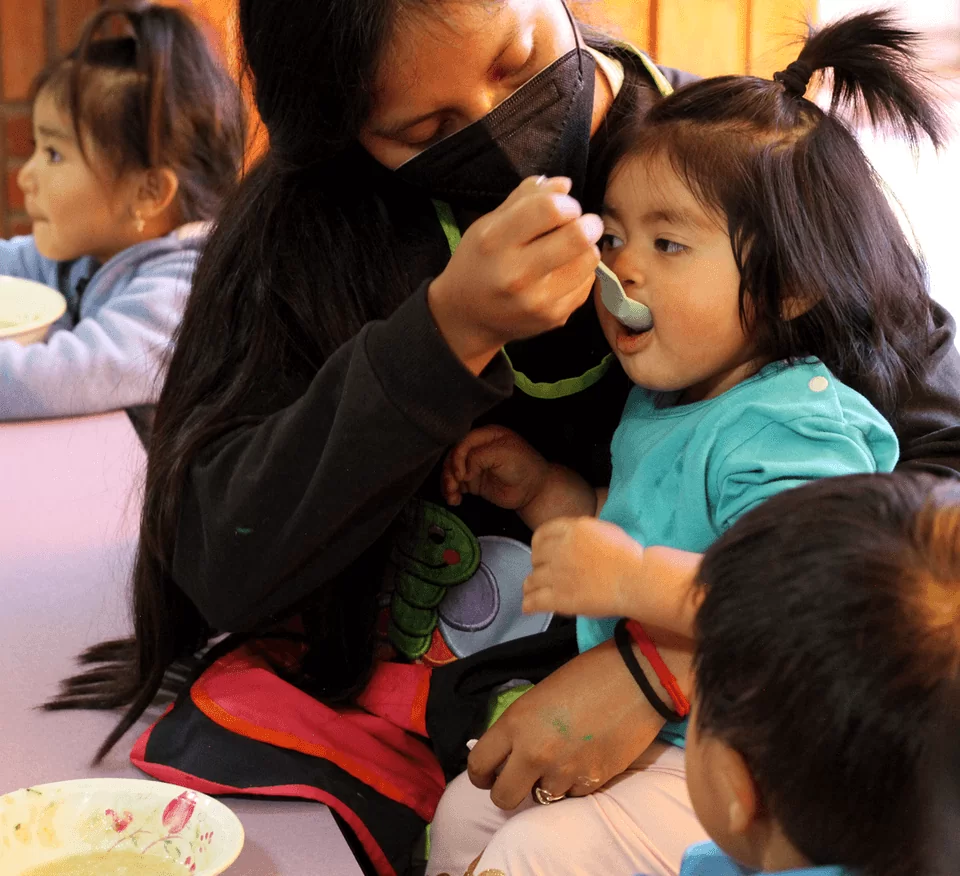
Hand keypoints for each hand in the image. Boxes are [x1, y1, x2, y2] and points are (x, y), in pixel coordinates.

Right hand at [428, 176, 602, 370]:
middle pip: (577, 236)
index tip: (564, 207)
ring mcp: (537, 301)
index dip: (566, 203)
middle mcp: (515, 274)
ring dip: (586, 248)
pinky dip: (581, 272)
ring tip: (571, 249)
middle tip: (584, 223)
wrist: (468, 316)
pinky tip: (563, 272)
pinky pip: (588, 283)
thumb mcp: (488, 224)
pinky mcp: (554, 318)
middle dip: (588, 223)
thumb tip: (564, 185)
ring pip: (589, 259)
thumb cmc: (480, 262)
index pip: (548, 209)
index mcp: (495, 242)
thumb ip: (525, 199)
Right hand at [442, 425, 549, 510]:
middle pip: (453, 456)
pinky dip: (451, 492)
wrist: (534, 490)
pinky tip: (455, 500)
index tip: (461, 474)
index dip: (457, 457)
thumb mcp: (502, 454)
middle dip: (449, 472)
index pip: (463, 442)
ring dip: (448, 483)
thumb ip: (479, 457)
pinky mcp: (473, 482)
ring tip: (452, 497)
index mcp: (486, 435)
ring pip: (451, 471)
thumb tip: (463, 471)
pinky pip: (456, 485)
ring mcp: (474, 466)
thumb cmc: (523, 466)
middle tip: (452, 487)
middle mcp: (478, 449)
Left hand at [466, 639, 669, 808]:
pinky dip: (573, 784)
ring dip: (545, 784)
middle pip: (502, 798)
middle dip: (507, 791)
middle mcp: (534, 752)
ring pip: (540, 799)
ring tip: (561, 760)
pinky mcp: (592, 782)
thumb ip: (519, 727)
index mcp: (515, 723)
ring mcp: (564, 771)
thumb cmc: (586, 675)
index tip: (488, 774)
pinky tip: (583, 760)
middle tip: (519, 778)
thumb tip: (509, 752)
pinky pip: (571, 795)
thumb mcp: (539, 696)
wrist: (636, 678)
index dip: (480, 774)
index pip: (478, 765)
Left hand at [523, 517, 645, 617]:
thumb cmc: (628, 555)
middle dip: (538, 564)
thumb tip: (572, 537)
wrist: (635, 579)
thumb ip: (582, 532)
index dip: (538, 544)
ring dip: (531, 585)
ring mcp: (557, 575)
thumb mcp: (604, 530)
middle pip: (535, 557)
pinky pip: (535, 601)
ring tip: (532, 591)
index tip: (541, 551)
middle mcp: (560, 550)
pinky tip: (528, 606)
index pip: (541, 534)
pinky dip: (529, 604)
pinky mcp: (559, 598)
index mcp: (571, 530)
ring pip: (532, 579)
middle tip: (544, 573)